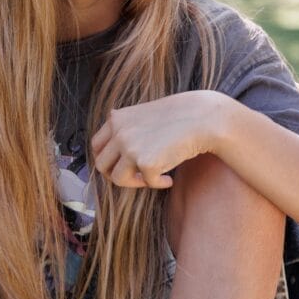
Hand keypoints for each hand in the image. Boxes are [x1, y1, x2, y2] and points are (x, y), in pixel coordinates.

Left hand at [91, 91, 228, 188]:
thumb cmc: (178, 117)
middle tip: (135, 177)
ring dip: (134, 182)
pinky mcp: (146, 163)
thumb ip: (127, 128)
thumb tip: (116, 154)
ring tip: (152, 178)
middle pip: (101, 165)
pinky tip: (170, 178)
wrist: (202, 118)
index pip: (96, 145)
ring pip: (118, 179)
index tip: (120, 165)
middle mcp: (119, 132)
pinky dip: (158, 183)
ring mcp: (130, 148)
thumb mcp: (144, 115)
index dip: (107, 159)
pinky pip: (147, 183)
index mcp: (117, 119)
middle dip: (116, 175)